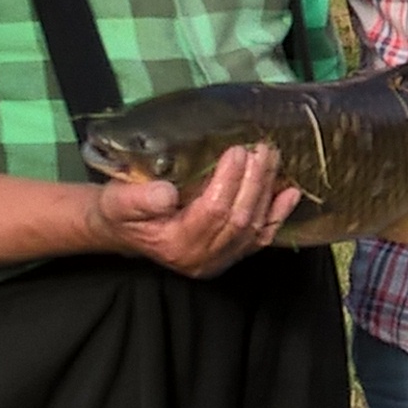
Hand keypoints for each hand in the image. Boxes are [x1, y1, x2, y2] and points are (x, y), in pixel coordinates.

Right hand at [89, 143, 303, 278]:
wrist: (124, 229)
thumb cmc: (120, 211)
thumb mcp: (118, 201)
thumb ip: (139, 199)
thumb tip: (167, 193)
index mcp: (176, 245)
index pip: (213, 212)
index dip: (228, 181)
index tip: (236, 151)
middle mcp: (202, 258)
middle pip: (240, 219)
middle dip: (254, 181)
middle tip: (260, 149)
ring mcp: (220, 259)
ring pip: (255, 227)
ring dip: (266, 191)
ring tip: (270, 157)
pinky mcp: (230, 253)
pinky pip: (261, 237)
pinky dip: (278, 214)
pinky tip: (289, 192)